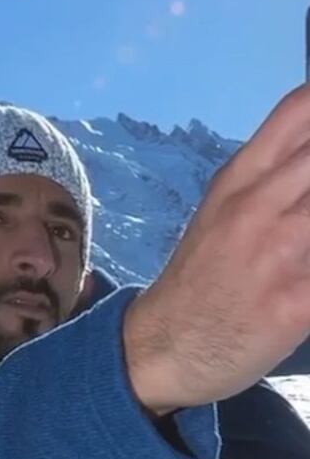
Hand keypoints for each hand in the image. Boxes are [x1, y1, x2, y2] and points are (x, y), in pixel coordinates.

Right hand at [124, 83, 309, 415]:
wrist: (162, 347)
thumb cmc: (200, 280)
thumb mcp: (222, 212)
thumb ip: (272, 180)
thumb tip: (305, 156)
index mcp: (239, 179)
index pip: (298, 112)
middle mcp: (257, 205)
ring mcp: (279, 251)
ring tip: (306, 237)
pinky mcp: (296, 301)